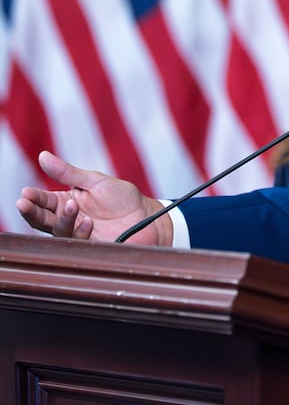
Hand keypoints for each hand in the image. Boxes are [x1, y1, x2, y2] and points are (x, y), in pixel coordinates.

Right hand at [16, 151, 173, 246]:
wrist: (148, 216)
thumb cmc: (122, 198)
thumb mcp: (95, 181)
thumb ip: (68, 173)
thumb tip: (42, 156)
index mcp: (67, 203)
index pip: (43, 202)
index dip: (32, 199)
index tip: (24, 194)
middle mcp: (69, 221)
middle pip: (42, 220)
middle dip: (32, 212)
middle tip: (24, 204)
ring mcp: (78, 236)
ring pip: (59, 232)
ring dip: (62, 219)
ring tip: (72, 206)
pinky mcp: (90, 248)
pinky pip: (78, 243)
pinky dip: (80, 232)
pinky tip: (88, 222)